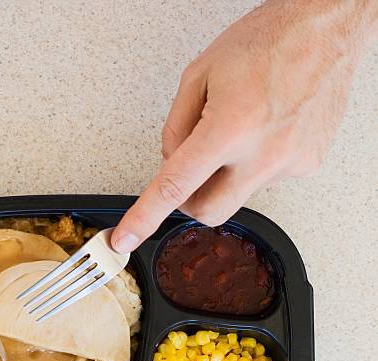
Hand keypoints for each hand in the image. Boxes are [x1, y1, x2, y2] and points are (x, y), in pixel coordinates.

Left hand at [112, 0, 376, 252]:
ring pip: (236, 197)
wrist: (328, 26)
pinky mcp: (307, 166)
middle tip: (191, 168)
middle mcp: (264, 153)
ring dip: (225, 177)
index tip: (126, 240)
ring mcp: (289, 164)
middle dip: (190, 199)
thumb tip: (171, 164)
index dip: (144, 218)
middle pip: (207, 211)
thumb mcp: (199, 75)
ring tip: (242, 129)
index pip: (176, 186)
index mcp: (231, 126)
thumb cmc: (267, 40)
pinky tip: (265, 131)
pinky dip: (253, 166)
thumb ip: (175, 128)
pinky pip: (264, 182)